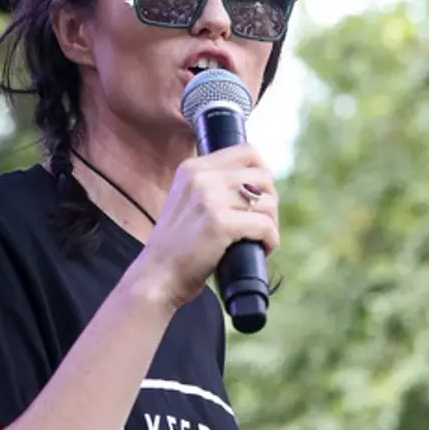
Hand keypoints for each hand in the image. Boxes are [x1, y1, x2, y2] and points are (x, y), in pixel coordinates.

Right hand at [133, 144, 279, 309]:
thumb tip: (255, 183)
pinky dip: (270, 240)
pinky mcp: (220, 223)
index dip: (263, 173)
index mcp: (192, 168)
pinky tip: (262, 249)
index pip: (247, 152)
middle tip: (262, 224)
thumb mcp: (186, 201)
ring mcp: (209, 199)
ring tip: (260, 239)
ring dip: (271, 223)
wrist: (156, 277)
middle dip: (270, 202)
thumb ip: (211, 186)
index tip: (262, 196)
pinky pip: (265, 225)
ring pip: (267, 202)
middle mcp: (201, 177)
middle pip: (263, 176)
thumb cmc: (176, 246)